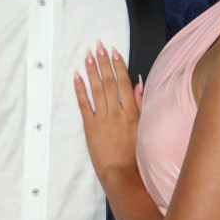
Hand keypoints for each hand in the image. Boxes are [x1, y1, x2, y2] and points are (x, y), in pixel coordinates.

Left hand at [75, 43, 141, 187]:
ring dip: (91, 71)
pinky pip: (84, 105)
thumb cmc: (135, 154)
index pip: (124, 82)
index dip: (118, 65)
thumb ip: (141, 104)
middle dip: (103, 62)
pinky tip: (76, 76)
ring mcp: (102, 119)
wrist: (122, 174)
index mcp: (131, 112)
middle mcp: (116, 112)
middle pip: (108, 82)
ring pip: (96, 90)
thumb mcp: (143, 127)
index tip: (114, 51)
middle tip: (98, 45)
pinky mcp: (90, 128)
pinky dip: (79, 90)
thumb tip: (140, 84)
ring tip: (87, 55)